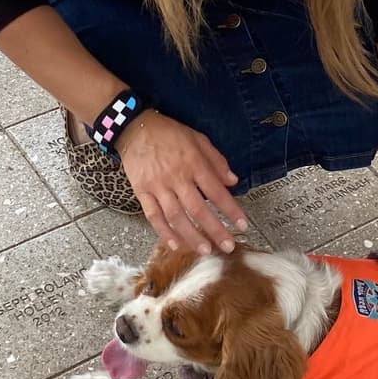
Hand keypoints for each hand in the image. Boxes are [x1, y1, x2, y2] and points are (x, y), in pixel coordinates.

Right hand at [116, 111, 247, 255]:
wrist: (135, 128)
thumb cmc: (169, 133)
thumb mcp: (198, 139)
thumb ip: (216, 161)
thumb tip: (233, 181)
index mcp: (193, 163)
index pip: (216, 191)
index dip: (230, 210)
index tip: (242, 225)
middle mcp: (176, 177)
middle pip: (198, 209)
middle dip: (214, 230)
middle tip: (227, 246)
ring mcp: (158, 186)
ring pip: (176, 216)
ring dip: (191, 236)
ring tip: (205, 250)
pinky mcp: (142, 192)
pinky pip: (153, 216)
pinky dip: (164, 232)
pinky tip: (175, 244)